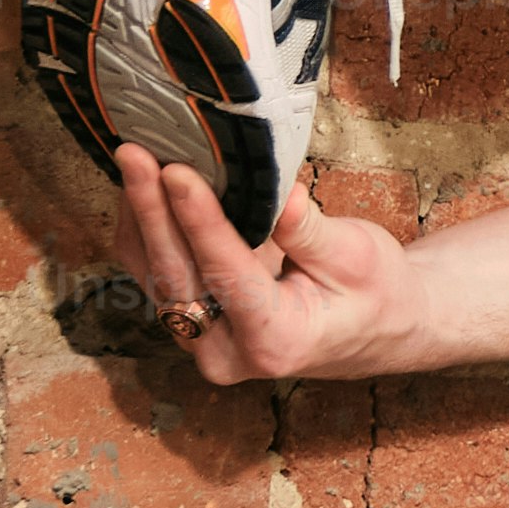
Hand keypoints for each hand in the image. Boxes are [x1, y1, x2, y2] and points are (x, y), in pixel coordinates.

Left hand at [107, 147, 428, 385]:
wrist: (376, 326)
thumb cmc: (375, 292)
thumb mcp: (358, 257)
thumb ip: (310, 231)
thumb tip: (280, 193)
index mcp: (277, 340)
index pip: (228, 273)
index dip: (199, 220)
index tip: (177, 173)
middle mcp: (228, 352)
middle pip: (177, 276)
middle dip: (152, 210)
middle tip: (135, 155)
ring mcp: (204, 342)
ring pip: (155, 276)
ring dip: (140, 217)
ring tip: (132, 161)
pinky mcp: (193, 323)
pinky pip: (156, 275)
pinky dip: (147, 230)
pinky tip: (142, 187)